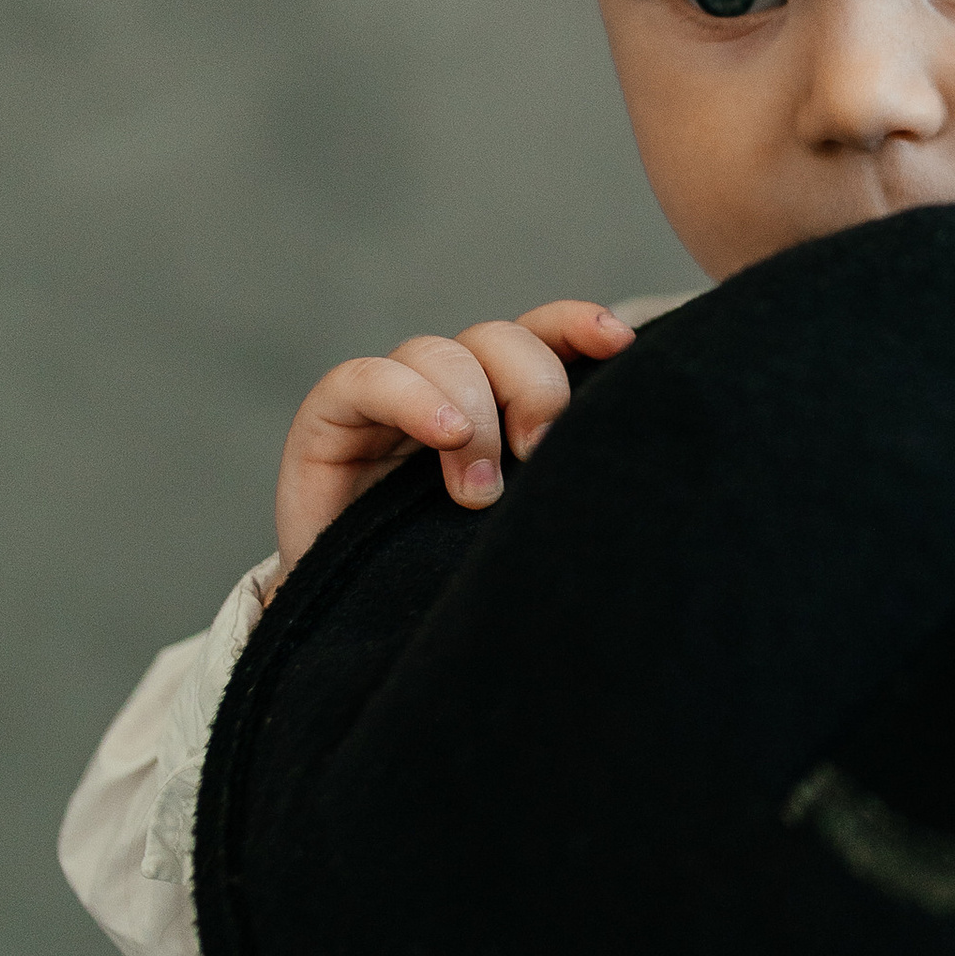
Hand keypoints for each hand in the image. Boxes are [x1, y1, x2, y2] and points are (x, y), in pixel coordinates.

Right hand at [271, 303, 636, 574]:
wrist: (363, 628)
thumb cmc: (452, 576)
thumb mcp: (521, 524)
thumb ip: (557, 479)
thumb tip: (615, 450)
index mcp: (501, 401)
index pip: (544, 336)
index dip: (579, 327)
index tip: (621, 344)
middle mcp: (449, 388)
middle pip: (499, 339)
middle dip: (532, 386)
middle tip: (539, 452)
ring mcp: (389, 397)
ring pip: (441, 354)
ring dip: (472, 413)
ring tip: (480, 492)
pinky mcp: (332, 415)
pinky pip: (368, 378)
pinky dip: (412, 399)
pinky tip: (444, 435)